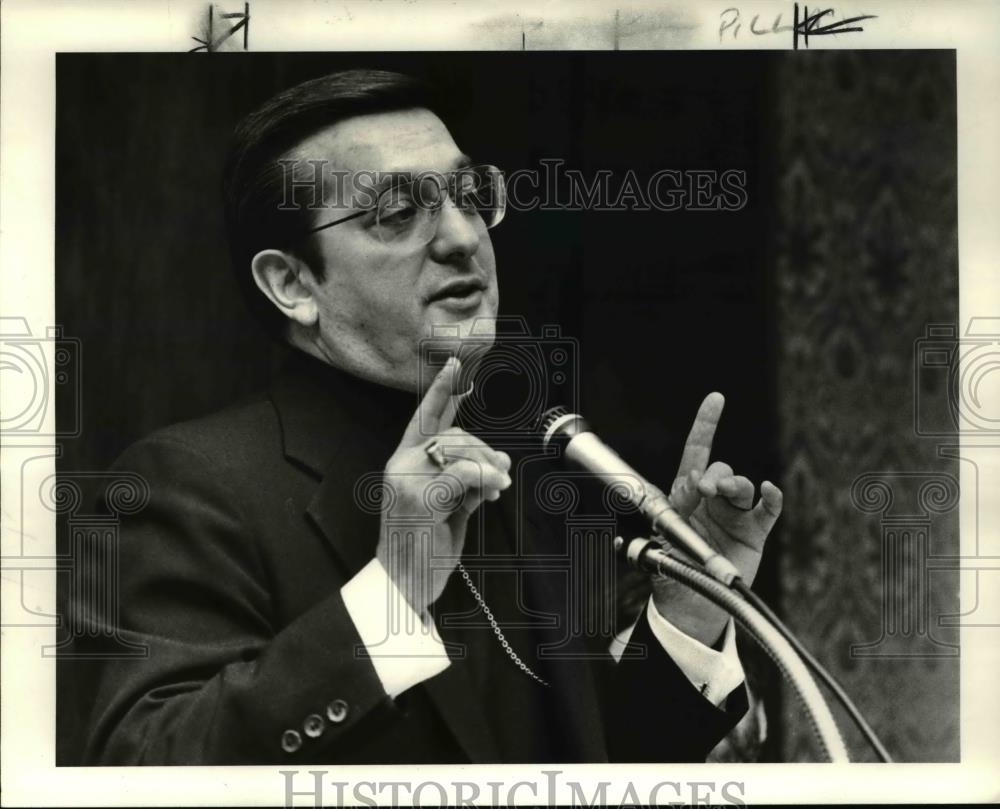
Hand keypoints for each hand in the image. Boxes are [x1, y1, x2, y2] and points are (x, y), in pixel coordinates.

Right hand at [376, 357, 511, 614]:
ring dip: (488, 466)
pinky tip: (495, 492)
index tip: (455, 364)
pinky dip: (486, 480)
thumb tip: (492, 466)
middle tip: (502, 471)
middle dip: (484, 450)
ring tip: (499, 486)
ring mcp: (407, 480)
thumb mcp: (447, 508)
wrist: (404, 583)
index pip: (423, 418)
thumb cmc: (424, 548)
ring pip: (460, 451)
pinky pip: (464, 474)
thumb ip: (462, 481)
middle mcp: (400, 465)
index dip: (441, 391)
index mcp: (403, 463)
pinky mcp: (420, 497)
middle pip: (453, 434)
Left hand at [650, 393, 782, 646]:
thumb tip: (690, 485)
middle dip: (713, 473)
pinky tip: (769, 491)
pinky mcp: (753, 533)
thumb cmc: (672, 570)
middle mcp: (712, 500)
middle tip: (704, 488)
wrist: (689, 605)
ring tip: (724, 493)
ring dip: (735, 485)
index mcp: (686, 495)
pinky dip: (770, 498)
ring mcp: (734, 515)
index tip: (716, 400)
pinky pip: (766, 511)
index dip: (706, 425)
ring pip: (741, 487)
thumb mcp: (665, 539)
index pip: (696, 452)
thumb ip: (676, 512)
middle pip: (719, 469)